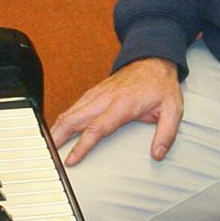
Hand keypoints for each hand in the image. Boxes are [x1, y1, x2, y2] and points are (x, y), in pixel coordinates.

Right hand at [49, 57, 182, 165]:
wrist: (154, 61)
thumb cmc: (161, 86)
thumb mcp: (173, 110)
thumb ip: (166, 134)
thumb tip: (158, 154)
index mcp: (122, 104)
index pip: (97, 128)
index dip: (82, 145)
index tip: (71, 159)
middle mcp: (105, 98)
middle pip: (74, 119)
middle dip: (58, 137)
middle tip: (48, 155)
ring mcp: (97, 94)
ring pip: (71, 112)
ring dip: (57, 128)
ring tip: (46, 146)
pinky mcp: (95, 93)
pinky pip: (74, 107)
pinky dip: (63, 119)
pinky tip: (57, 130)